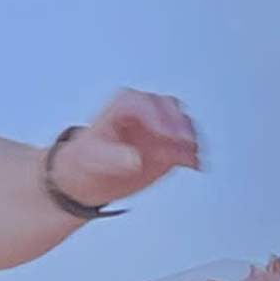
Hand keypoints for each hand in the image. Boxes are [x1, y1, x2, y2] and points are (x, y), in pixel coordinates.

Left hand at [51, 91, 202, 209]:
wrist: (89, 178)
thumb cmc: (85, 159)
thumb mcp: (91, 157)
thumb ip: (114, 157)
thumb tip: (134, 158)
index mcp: (123, 106)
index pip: (141, 102)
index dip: (155, 115)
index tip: (163, 132)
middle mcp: (145, 113)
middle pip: (168, 107)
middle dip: (178, 123)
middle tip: (183, 140)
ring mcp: (159, 128)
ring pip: (182, 123)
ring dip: (189, 138)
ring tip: (190, 153)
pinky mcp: (169, 146)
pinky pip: (187, 146)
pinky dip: (193, 154)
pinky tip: (193, 163)